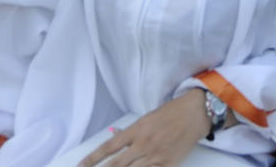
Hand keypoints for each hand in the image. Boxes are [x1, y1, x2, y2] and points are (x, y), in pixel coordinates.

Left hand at [79, 89, 210, 165]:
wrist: (194, 114)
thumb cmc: (170, 113)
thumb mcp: (146, 119)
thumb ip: (130, 132)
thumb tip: (115, 136)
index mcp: (136, 130)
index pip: (109, 147)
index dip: (93, 158)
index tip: (81, 166)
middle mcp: (142, 144)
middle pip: (117, 165)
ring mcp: (155, 156)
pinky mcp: (167, 165)